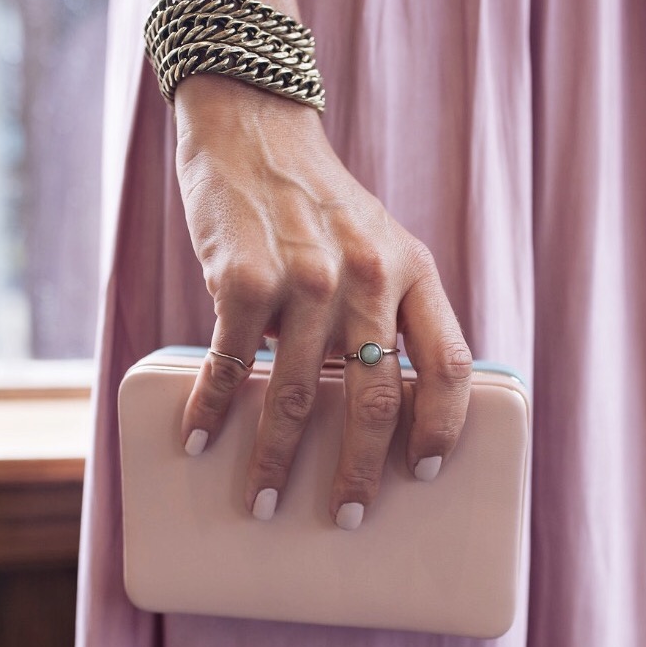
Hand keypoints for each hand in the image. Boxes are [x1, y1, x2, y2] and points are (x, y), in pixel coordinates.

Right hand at [174, 75, 471, 527]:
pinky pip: (232, 365)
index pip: (447, 364)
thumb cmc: (319, 203)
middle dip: (359, 472)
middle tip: (347, 517)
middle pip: (376, 400)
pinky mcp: (243, 278)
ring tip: (262, 503)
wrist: (255, 129)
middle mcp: (368, 276)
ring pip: (299, 396)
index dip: (443, 427)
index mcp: (413, 270)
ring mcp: (306, 278)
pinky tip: (198, 440)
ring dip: (275, 460)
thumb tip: (376, 408)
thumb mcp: (379, 243)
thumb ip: (389, 311)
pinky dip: (213, 409)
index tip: (425, 473)